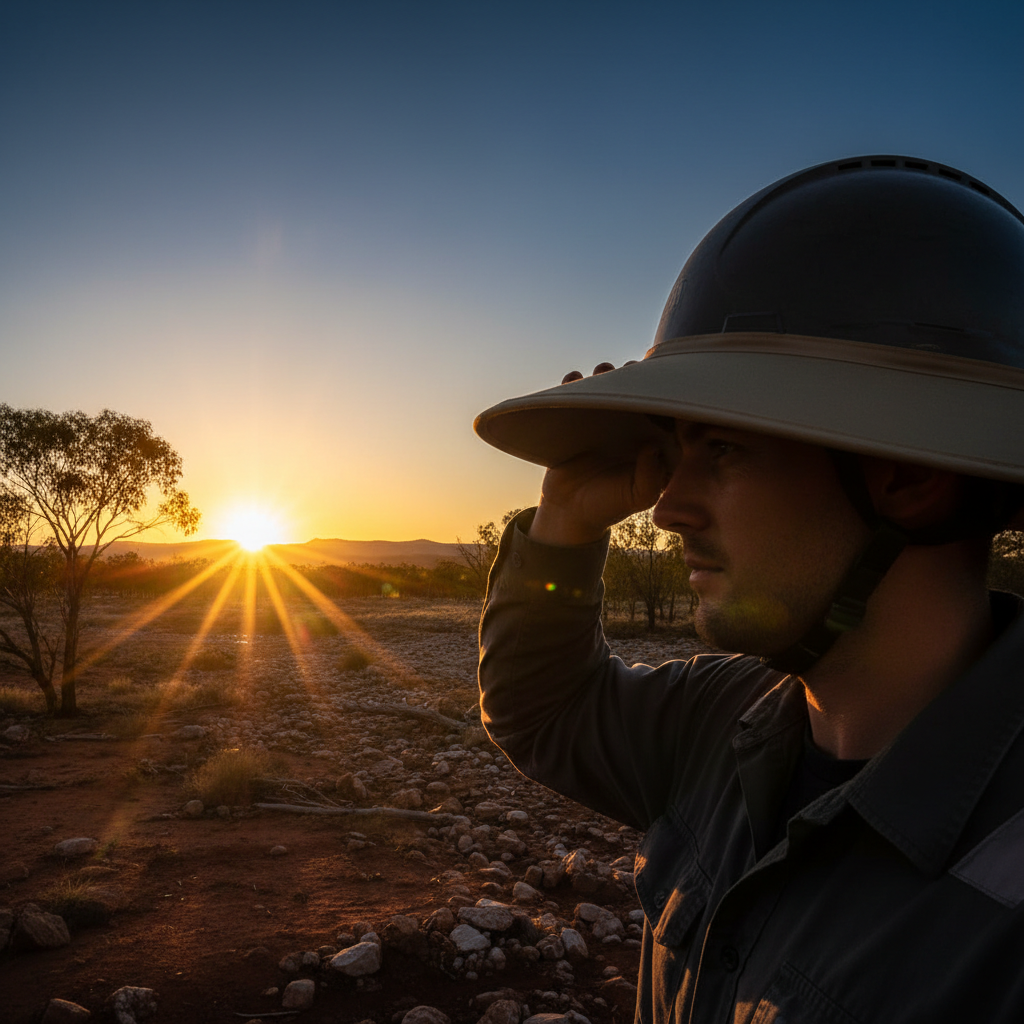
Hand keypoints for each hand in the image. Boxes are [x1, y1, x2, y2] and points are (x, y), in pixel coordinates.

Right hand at [529, 361, 666, 545]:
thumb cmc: (609, 506)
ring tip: (603, 371)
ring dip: (607, 375)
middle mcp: (634, 426)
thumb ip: (650, 477)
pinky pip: (576, 395)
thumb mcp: (636, 497)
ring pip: (610, 389)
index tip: (665, 387)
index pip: (669, 413)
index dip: (670, 398)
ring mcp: (606, 421)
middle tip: (633, 369)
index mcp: (655, 441)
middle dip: (638, 377)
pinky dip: (573, 384)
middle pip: (640, 393)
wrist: (570, 511)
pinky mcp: (579, 419)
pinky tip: (574, 379)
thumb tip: (653, 446)